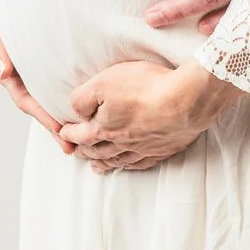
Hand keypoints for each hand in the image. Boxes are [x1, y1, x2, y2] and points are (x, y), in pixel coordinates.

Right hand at [0, 0, 74, 154]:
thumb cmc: (1, 2)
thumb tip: (4, 73)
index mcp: (11, 69)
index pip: (26, 99)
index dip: (43, 116)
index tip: (60, 130)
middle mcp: (27, 72)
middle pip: (43, 105)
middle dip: (57, 126)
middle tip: (76, 146)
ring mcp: (41, 65)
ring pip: (55, 94)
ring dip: (68, 114)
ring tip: (89, 133)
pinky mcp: (58, 55)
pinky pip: (67, 76)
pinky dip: (78, 91)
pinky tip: (94, 102)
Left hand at [59, 61, 239, 171]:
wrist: (186, 101)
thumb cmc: (144, 88)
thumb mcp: (103, 83)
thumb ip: (83, 98)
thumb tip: (74, 111)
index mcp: (104, 128)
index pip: (80, 135)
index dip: (69, 133)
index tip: (62, 133)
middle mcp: (122, 143)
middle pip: (98, 151)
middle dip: (84, 151)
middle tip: (76, 152)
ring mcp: (144, 148)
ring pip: (118, 160)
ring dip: (104, 163)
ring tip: (96, 167)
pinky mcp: (163, 148)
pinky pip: (142, 162)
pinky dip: (131, 165)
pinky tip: (130, 164)